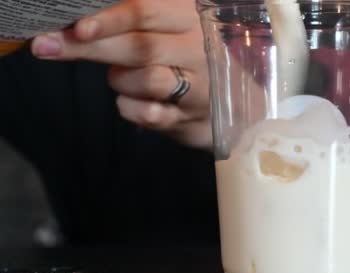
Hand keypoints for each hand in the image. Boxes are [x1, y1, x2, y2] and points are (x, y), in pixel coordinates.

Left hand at [31, 0, 211, 147]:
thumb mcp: (169, 27)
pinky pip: (149, 115)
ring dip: (120, 80)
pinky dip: (130, 109)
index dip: (108, 17)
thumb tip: (75, 18)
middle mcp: (197, 49)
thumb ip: (131, 19)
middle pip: (140, 46)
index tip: (75, 25)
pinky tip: (134, 103)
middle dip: (90, 47)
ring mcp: (198, 86)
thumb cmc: (187, 57)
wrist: (234, 103)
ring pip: (146, 80)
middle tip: (47, 46)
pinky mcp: (191, 117)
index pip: (146, 10)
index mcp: (188, 17)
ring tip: (121, 79)